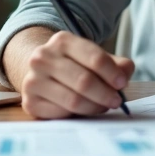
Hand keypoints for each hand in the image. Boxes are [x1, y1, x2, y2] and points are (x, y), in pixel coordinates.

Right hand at [20, 31, 134, 118]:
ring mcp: (33, 80)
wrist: (42, 72)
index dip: (112, 73)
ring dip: (94, 107)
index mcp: (63, 40)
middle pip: (84, 81)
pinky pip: (61, 114)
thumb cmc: (75, 64)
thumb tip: (124, 76)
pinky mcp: (30, 102)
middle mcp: (43, 57)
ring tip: (103, 106)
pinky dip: (77, 115)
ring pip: (74, 100)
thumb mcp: (94, 56)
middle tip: (116, 101)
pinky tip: (83, 110)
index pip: (95, 58)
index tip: (122, 84)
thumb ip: (116, 64)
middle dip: (105, 94)